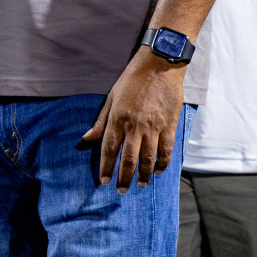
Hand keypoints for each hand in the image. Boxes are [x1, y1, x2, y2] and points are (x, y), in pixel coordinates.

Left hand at [80, 47, 184, 191]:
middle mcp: (135, 125)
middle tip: (121, 190)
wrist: (159, 65)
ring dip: (144, 175)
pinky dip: (163, 164)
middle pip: (129, 159)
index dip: (106, 167)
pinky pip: (166, 150)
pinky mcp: (169, 125)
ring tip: (141, 185)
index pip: (109, 149)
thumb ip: (101, 120)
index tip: (104, 181)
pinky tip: (158, 171)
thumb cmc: (132, 79)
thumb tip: (87, 139)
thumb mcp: (111, 96)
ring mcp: (153, 126)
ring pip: (148, 158)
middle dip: (124, 177)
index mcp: (118, 118)